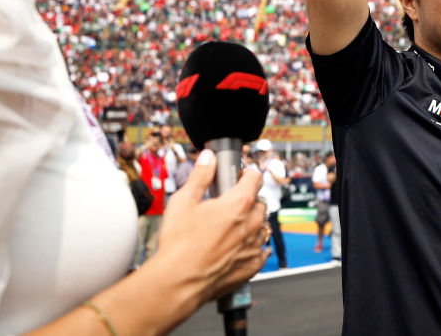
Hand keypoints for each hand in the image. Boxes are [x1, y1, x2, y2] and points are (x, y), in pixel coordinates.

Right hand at [153, 149, 271, 302]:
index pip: (255, 177)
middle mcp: (253, 223)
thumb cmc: (180, 244)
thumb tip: (209, 158)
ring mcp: (255, 245)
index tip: (238, 177)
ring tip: (228, 229)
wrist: (179, 281)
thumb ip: (200, 176)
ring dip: (249, 224)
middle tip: (227, 205)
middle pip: (259, 202)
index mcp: (240, 203)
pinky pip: (261, 250)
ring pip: (261, 226)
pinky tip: (237, 248)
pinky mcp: (253, 265)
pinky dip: (252, 247)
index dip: (245, 174)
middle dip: (246, 200)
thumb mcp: (184, 200)